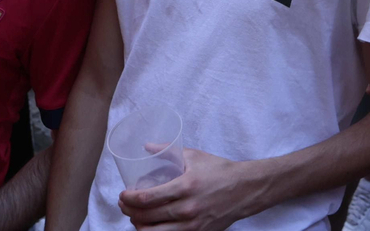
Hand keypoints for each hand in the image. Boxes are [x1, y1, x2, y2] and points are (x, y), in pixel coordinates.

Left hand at [116, 148, 256, 230]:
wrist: (246, 189)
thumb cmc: (220, 171)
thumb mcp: (195, 156)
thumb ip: (169, 152)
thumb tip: (147, 147)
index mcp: (186, 186)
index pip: (147, 198)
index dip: (129, 199)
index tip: (123, 194)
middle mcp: (187, 208)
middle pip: (146, 217)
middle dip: (128, 211)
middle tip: (124, 204)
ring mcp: (192, 225)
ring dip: (138, 225)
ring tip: (134, 217)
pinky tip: (150, 226)